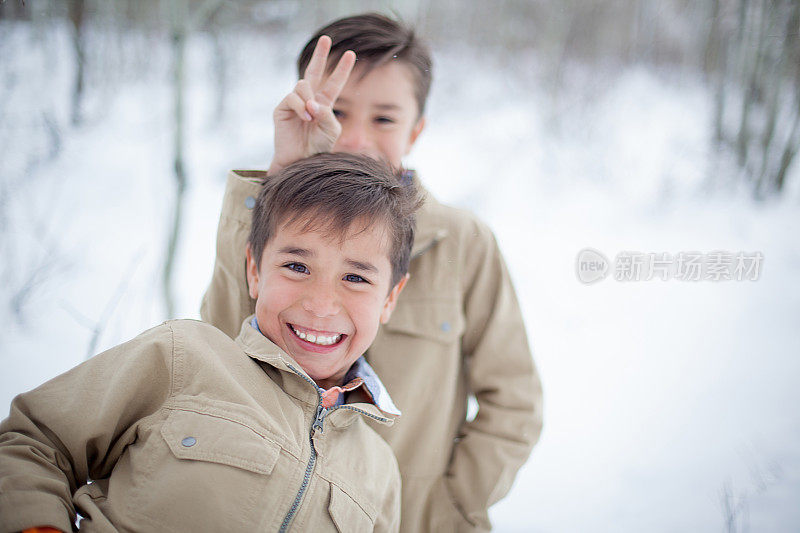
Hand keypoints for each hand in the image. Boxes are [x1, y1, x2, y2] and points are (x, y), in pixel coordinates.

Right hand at [268, 36, 355, 174]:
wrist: (300, 162)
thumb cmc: (318, 148)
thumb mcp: (331, 129)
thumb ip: (327, 112)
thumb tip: (312, 102)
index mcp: (324, 104)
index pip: (333, 82)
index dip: (342, 69)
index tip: (351, 54)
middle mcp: (309, 100)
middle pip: (313, 71)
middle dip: (320, 55)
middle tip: (326, 39)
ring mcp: (294, 103)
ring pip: (303, 85)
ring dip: (310, 99)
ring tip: (312, 116)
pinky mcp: (282, 109)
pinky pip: (292, 97)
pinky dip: (301, 106)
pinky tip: (305, 116)